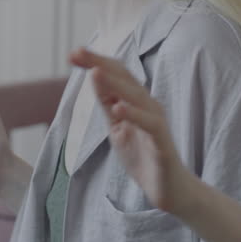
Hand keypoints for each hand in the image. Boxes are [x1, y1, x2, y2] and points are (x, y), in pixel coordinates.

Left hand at [69, 47, 196, 213]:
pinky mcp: (162, 140)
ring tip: (94, 72)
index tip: (72, 54)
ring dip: (115, 83)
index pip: (116, 73)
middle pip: (124, 77)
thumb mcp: (116, 127)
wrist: (168, 188)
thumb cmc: (143, 155)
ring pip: (137, 96)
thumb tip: (93, 76)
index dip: (95, 61)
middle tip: (77, 53)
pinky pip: (149, 123)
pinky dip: (134, 114)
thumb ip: (107, 104)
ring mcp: (156, 121)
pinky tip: (117, 108)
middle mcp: (148, 104)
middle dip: (100, 63)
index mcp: (136, 100)